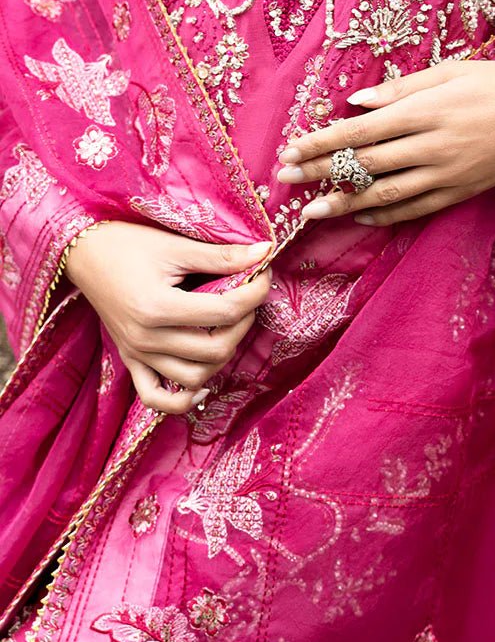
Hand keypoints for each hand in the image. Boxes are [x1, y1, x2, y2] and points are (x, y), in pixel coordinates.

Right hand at [65, 222, 272, 413]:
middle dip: (244, 323)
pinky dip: (183, 398)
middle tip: (248, 297)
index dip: (255, 293)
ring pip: (195, 376)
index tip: (263, 274)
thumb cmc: (128, 243)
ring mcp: (137, 354)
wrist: (83, 252)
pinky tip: (202, 381)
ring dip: (222, 354)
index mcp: (157, 308)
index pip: (225, 312)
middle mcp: (146, 339)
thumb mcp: (176, 245)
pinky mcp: (130, 360)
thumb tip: (264, 252)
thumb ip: (221, 256)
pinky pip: (156, 398)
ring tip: (229, 325)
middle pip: (216, 349)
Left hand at [276, 61, 494, 225]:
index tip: (291, 150)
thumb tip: (356, 103)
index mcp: (425, 110)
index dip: (322, 143)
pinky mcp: (461, 191)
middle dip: (320, 173)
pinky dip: (386, 215)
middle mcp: (431, 146)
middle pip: (364, 164)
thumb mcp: (452, 70)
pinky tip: (363, 217)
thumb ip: (401, 87)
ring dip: (345, 204)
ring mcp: (446, 174)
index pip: (360, 132)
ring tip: (313, 212)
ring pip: (385, 194)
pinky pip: (416, 209)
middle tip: (285, 181)